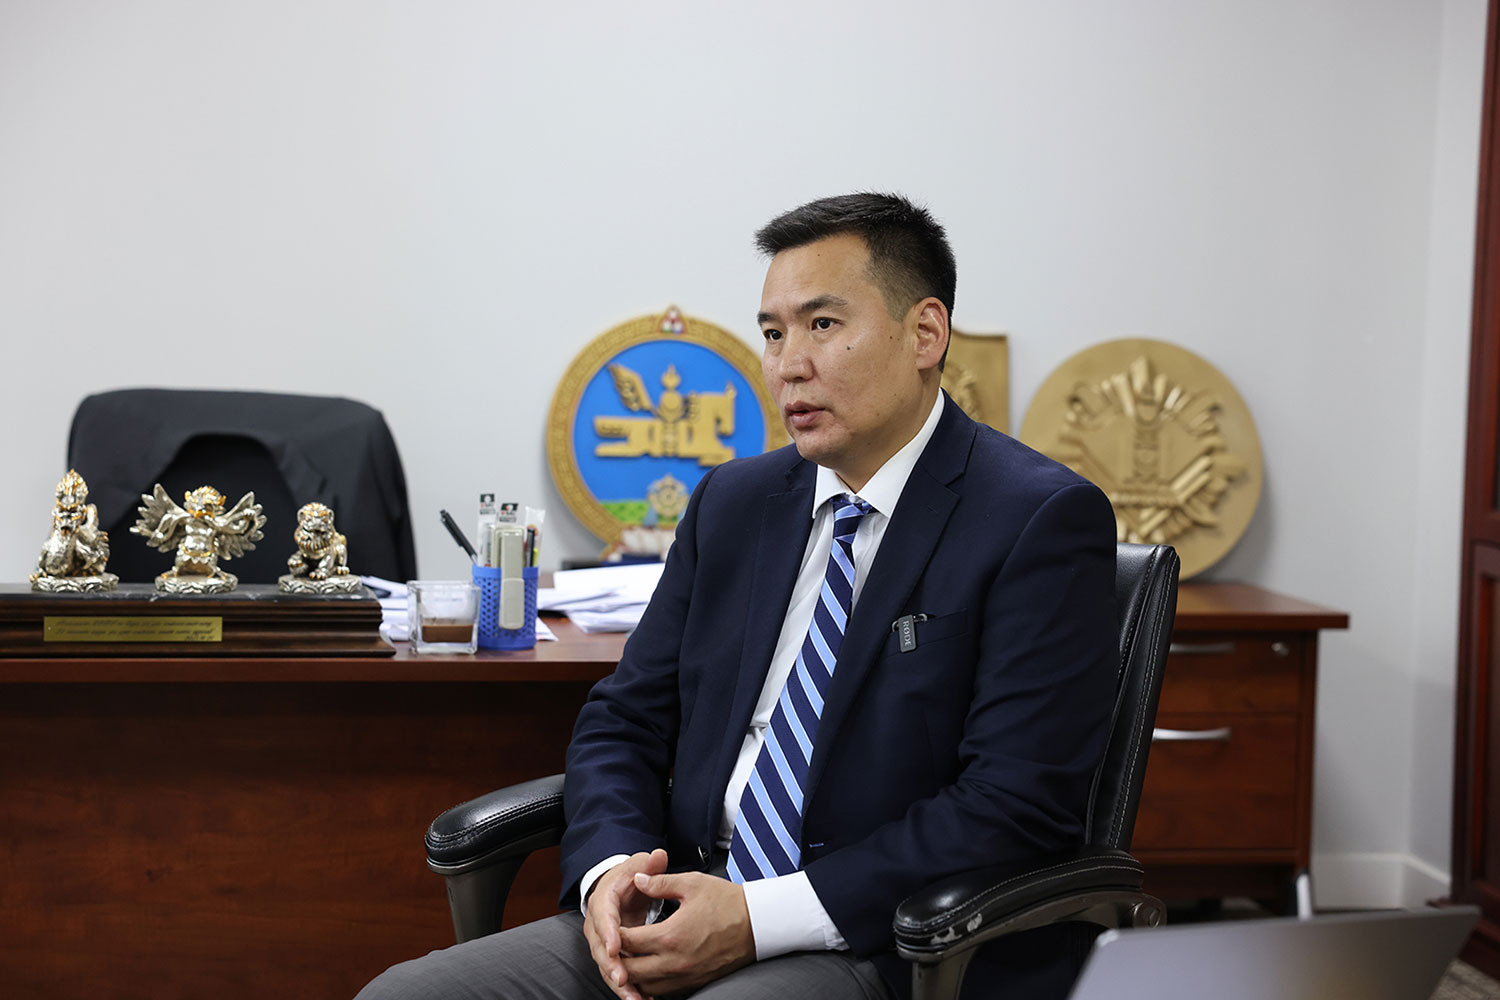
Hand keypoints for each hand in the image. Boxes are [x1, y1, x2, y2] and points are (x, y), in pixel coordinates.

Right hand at [584, 849, 668, 999]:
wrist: (620, 888)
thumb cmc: (630, 877)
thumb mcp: (639, 865)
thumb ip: (649, 864)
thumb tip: (657, 857)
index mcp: (603, 901)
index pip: (603, 918)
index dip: (608, 933)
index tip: (615, 947)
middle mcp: (598, 925)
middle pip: (600, 949)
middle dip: (611, 966)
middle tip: (623, 980)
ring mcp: (603, 942)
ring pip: (607, 966)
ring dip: (619, 984)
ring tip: (634, 998)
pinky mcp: (612, 955)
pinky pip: (617, 972)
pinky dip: (626, 988)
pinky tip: (640, 999)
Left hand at [615, 870, 754, 996]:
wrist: (759, 924)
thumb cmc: (728, 902)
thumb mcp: (692, 884)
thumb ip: (660, 882)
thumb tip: (637, 879)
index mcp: (670, 935)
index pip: (627, 941)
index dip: (614, 933)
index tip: (612, 924)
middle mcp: (674, 962)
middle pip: (630, 970)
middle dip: (618, 957)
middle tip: (616, 943)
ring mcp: (685, 976)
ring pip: (644, 985)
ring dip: (633, 972)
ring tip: (631, 956)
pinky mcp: (694, 983)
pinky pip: (663, 990)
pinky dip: (651, 981)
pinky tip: (650, 967)